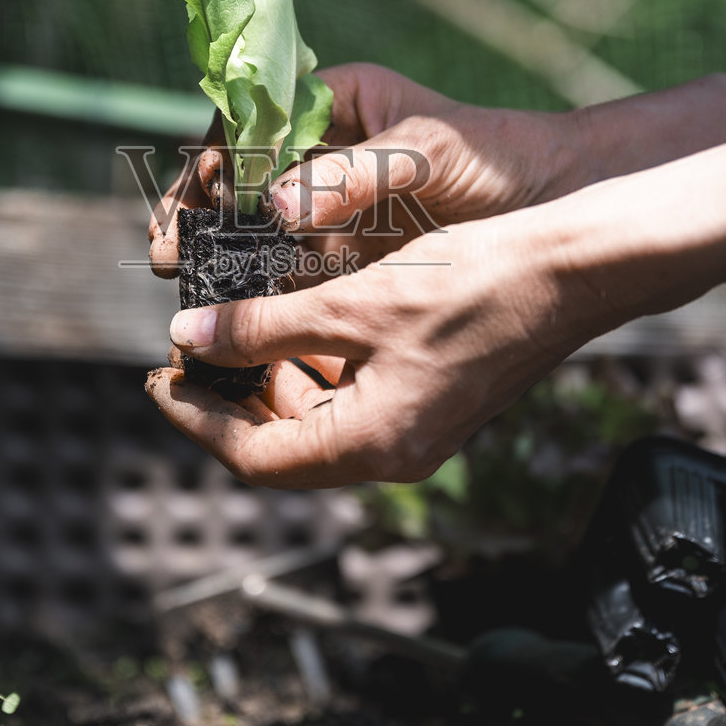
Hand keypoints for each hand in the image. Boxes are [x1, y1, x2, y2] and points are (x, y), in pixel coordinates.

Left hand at [144, 203, 631, 487]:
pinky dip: (313, 368)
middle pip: (283, 447)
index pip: (256, 456)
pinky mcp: (432, 401)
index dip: (197, 419)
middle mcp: (394, 453)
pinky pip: (352, 400)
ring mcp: (417, 430)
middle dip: (230, 400)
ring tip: (234, 329)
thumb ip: (263, 327)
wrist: (569, 269)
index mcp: (372, 444)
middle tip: (190, 351)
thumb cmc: (469, 282)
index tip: (156, 378)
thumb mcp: (351, 302)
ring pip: (316, 421)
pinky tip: (295, 322)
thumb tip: (191, 341)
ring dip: (270, 381)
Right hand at [147, 63, 573, 275]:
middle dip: (196, 209)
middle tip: (166, 250)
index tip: (196, 194)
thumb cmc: (498, 156)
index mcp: (332, 104)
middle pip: (237, 177)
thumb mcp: (429, 153)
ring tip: (178, 278)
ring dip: (213, 251)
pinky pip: (285, 269)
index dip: (214, 155)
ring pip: (251, 227)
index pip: (251, 120)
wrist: (558, 205)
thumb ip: (355, 178)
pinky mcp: (344, 257)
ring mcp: (329, 208)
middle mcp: (321, 154)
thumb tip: (277, 208)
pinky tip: (230, 310)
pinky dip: (254, 287)